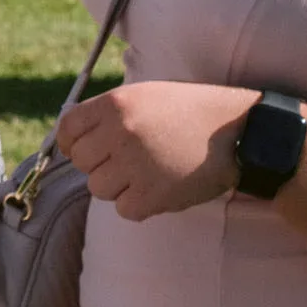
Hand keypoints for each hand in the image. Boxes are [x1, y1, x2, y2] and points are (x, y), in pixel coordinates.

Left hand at [60, 81, 257, 220]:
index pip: (67, 129)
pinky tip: (159, 188)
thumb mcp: (146, 96)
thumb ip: (108, 114)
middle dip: (99, 164)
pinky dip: (139, 204)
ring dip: (118, 186)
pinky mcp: (153, 194)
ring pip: (98, 188)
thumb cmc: (190, 112)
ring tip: (148, 173)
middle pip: (81, 162)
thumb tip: (70, 138)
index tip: (82, 150)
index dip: (70, 143)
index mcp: (115, 104)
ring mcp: (136, 165)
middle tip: (128, 161)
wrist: (240, 131)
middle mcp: (120, 133)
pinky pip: (124, 210)